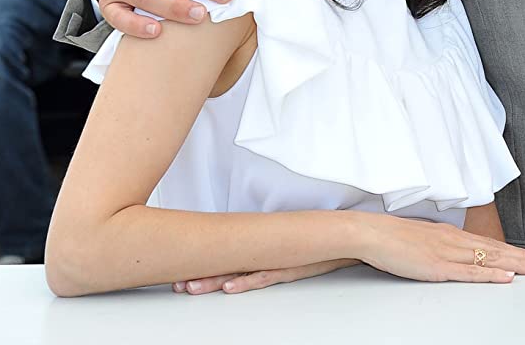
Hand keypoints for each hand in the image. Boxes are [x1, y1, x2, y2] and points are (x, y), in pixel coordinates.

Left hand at [175, 260, 359, 294]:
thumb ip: (262, 255)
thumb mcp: (284, 250)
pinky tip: (230, 287)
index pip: (225, 257)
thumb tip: (238, 264)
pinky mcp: (292, 267)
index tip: (178, 274)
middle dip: (199, 275)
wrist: (347, 236)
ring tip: (192, 287)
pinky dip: (247, 281)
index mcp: (259, 249)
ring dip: (214, 280)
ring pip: (239, 272)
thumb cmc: (315, 245)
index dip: (202, 266)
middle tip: (176, 284)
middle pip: (226, 265)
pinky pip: (265, 276)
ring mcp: (277, 260)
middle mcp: (265, 253)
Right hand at [357, 213, 524, 282]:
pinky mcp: (439, 267)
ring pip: (490, 260)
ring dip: (516, 265)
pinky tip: (506, 278)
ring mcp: (449, 253)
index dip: (514, 251)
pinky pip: (470, 273)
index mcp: (453, 235)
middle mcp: (456, 241)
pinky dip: (490, 276)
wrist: (373, 233)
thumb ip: (443, 246)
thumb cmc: (394, 238)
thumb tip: (457, 254)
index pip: (491, 244)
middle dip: (524, 258)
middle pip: (497, 251)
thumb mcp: (426, 239)